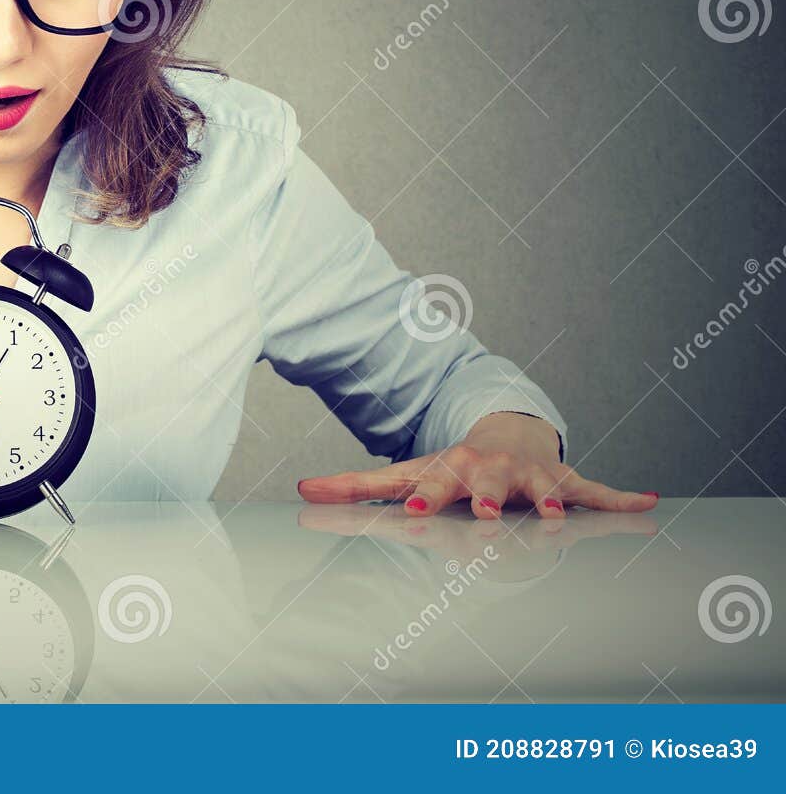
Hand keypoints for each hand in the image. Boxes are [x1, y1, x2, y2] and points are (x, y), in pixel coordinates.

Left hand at [295, 411, 658, 518]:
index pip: (437, 483)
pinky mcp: (565, 482)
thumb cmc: (449, 467)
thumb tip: (300, 489)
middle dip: (487, 499)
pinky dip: (622, 498)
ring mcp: (531, 476)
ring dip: (551, 500)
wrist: (504, 433)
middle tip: (487, 516)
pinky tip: (648, 503)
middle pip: (489, 486)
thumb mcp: (404, 472)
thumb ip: (353, 487)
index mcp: (453, 469)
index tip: (420, 508)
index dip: (430, 495)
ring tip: (557, 512)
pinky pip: (596, 491)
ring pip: (543, 489)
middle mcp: (493, 472)